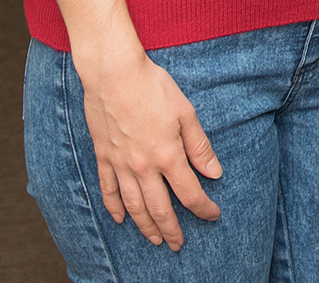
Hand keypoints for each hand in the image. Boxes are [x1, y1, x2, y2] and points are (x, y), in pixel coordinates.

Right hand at [79, 45, 221, 248]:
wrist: (114, 73)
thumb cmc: (153, 87)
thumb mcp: (185, 112)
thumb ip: (199, 145)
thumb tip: (214, 172)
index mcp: (168, 155)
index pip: (189, 193)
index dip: (203, 208)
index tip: (212, 215)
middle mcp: (143, 167)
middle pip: (160, 209)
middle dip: (172, 230)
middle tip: (178, 244)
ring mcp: (121, 164)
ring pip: (134, 206)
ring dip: (145, 226)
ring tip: (154, 240)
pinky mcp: (104, 157)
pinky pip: (108, 190)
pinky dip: (114, 207)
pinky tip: (119, 219)